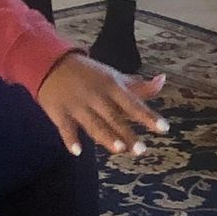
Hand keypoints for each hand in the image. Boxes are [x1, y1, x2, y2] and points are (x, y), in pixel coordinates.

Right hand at [37, 56, 167, 158]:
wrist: (52, 63)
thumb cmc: (90, 74)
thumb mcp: (114, 76)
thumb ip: (138, 86)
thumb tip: (163, 80)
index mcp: (112, 86)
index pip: (133, 103)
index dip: (148, 116)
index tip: (164, 128)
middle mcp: (96, 96)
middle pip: (114, 117)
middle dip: (127, 133)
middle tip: (141, 150)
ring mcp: (77, 105)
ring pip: (93, 123)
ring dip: (106, 136)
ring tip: (119, 149)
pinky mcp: (59, 112)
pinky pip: (65, 128)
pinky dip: (70, 139)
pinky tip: (77, 151)